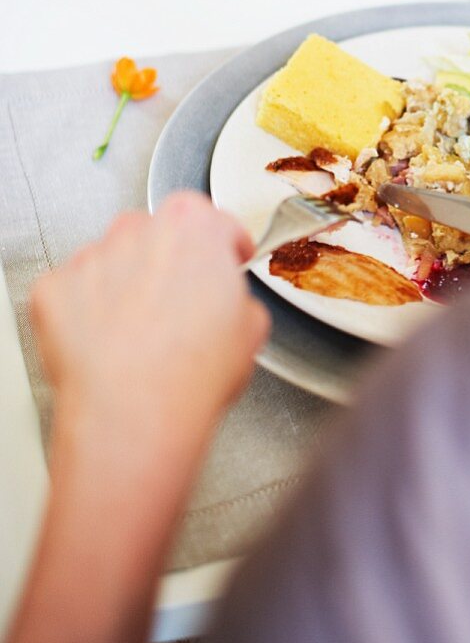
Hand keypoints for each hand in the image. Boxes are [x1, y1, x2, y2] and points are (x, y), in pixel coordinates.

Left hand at [9, 194, 268, 642]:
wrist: (134, 428)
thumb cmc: (195, 385)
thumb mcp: (245, 334)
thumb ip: (234, 299)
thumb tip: (225, 298)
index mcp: (196, 232)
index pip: (209, 215)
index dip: (217, 245)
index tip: (220, 261)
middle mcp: (141, 233)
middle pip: (158, 233)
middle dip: (170, 266)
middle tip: (179, 308)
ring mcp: (92, 261)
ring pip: (114, 261)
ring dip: (126, 289)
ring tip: (138, 340)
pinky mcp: (50, 292)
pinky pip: (74, 292)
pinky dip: (86, 314)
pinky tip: (105, 351)